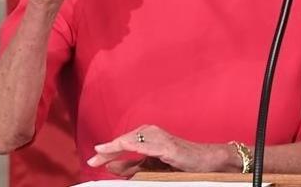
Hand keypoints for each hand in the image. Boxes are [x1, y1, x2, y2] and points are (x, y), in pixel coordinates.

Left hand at [87, 125, 233, 176]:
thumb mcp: (152, 166)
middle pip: (125, 140)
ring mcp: (160, 138)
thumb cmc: (181, 163)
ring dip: (116, 147)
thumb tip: (111, 166)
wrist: (207, 161)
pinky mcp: (168, 146)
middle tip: (92, 159)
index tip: (93, 158)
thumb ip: (132, 167)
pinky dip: (132, 146)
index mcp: (148, 136)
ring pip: (132, 139)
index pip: (124, 142)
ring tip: (101, 154)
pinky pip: (146, 145)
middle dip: (108, 150)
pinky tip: (122, 148)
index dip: (108, 150)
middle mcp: (153, 133)